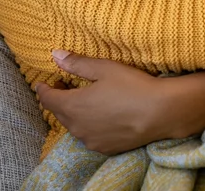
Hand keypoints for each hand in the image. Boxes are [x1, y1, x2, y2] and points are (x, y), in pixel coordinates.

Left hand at [35, 51, 164, 155]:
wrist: (160, 112)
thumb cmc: (132, 86)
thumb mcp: (103, 69)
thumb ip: (77, 63)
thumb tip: (55, 55)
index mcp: (73, 106)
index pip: (47, 99)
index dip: (43, 89)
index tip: (44, 82)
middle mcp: (77, 127)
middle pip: (59, 113)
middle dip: (59, 99)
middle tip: (65, 85)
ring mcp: (90, 140)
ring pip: (74, 126)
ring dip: (73, 113)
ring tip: (84, 99)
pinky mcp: (104, 148)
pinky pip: (88, 135)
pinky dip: (88, 125)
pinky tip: (100, 115)